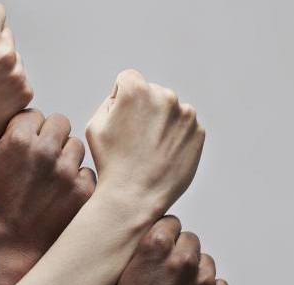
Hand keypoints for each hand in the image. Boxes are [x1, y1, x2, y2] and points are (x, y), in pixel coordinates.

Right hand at [0, 109, 95, 263]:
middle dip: (51, 137)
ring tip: (51, 178)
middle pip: (60, 123)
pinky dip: (77, 182)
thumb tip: (14, 122)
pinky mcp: (84, 192)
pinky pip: (87, 173)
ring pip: (76, 146)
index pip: (33, 115)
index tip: (25, 145)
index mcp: (18, 140)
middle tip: (41, 158)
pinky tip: (61, 195)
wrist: (8, 249)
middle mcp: (46, 151)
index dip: (28, 130)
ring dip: (66, 158)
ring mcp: (68, 172)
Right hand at [86, 69, 204, 217]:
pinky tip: (162, 156)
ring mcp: (185, 114)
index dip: (121, 100)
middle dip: (144, 110)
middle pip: (152, 93)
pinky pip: (184, 128)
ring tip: (148, 150)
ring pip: (170, 111)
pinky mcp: (198, 132)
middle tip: (134, 140)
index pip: (129, 79)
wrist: (135, 197)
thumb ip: (110, 101)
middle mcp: (164, 96)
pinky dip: (175, 138)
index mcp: (136, 90)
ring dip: (162, 123)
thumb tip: (125, 96)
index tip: (121, 121)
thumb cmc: (110, 163)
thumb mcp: (95, 126)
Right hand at [93, 215, 228, 284]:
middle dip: (180, 253)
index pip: (173, 223)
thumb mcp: (122, 268)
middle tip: (167, 275)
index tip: (160, 250)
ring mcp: (202, 283)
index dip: (165, 236)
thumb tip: (163, 230)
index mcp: (156, 246)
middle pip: (191, 240)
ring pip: (206, 263)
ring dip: (195, 274)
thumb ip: (145, 245)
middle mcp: (182, 260)